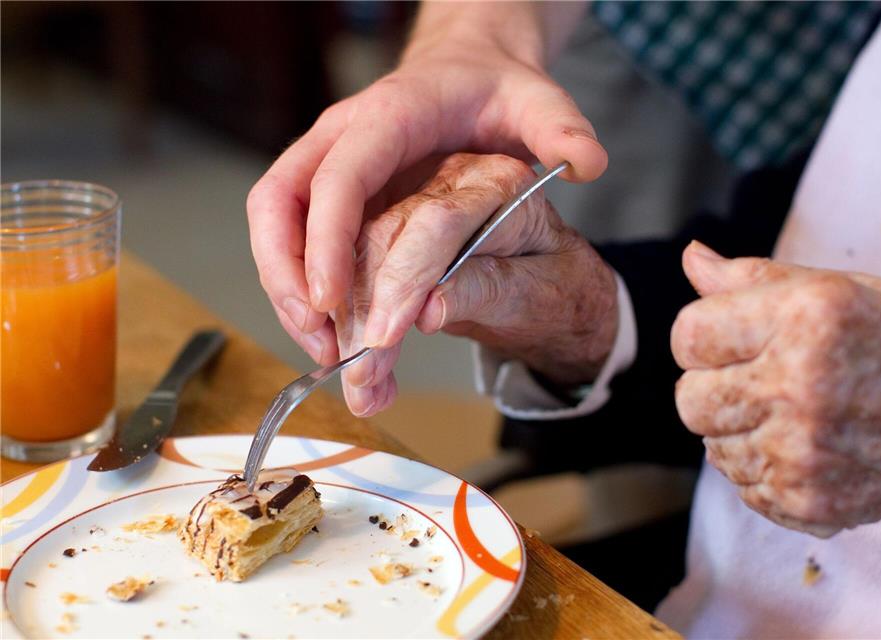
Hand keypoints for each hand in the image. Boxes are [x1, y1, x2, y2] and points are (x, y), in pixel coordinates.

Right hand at [246, 2, 606, 364]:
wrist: (468, 67)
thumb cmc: (495, 88)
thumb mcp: (537, 101)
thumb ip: (562, 129)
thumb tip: (589, 163)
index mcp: (388, 117)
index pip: (337, 178)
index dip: (325, 241)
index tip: (330, 301)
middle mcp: (343, 137)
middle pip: (279, 204)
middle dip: (286, 276)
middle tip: (319, 340)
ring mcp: (329, 162)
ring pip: (275, 225)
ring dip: (288, 289)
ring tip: (325, 350)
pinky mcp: (329, 189)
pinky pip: (295, 236)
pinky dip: (303, 284)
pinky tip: (333, 330)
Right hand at [334, 153, 618, 416]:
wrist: (554, 288)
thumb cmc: (558, 287)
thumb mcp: (541, 292)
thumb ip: (490, 289)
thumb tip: (429, 308)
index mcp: (499, 182)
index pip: (436, 222)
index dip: (403, 279)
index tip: (383, 337)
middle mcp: (449, 180)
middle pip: (380, 235)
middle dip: (360, 313)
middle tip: (363, 377)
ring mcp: (414, 199)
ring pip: (351, 255)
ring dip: (344, 325)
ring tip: (363, 387)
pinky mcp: (389, 227)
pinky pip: (346, 269)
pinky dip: (342, 322)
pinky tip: (356, 366)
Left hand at [671, 242, 880, 542]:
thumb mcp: (845, 290)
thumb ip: (756, 279)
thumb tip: (692, 258)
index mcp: (804, 318)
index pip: (688, 335)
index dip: (705, 337)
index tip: (734, 341)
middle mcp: (798, 385)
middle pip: (689, 399)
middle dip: (716, 388)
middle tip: (767, 380)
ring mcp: (801, 451)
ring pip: (713, 448)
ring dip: (742, 433)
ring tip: (800, 416)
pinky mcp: (808, 501)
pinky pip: (744, 487)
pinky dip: (768, 472)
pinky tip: (814, 450)